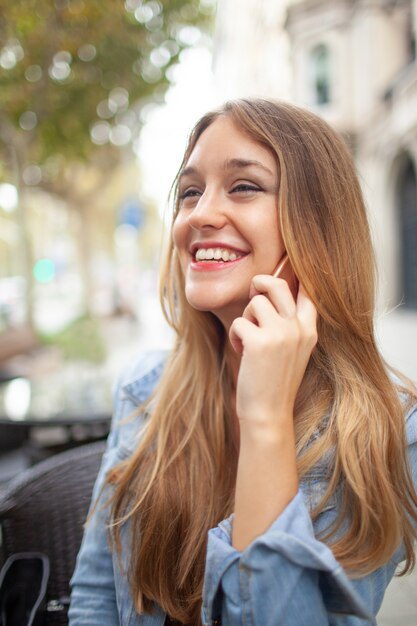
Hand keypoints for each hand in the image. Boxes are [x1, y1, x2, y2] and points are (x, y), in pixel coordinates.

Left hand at [229, 275, 316, 432]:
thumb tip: (268, 295)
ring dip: (245, 318)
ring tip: (247, 340)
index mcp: (310, 330)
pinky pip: (239, 322)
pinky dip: (235, 336)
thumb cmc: (274, 383)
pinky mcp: (261, 341)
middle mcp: (299, 328)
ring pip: (255, 301)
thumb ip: (288, 326)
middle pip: (277, 284)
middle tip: (253, 294)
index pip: (308, 291)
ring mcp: (282, 333)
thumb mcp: (292, 352)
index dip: (296, 276)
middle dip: (259, 284)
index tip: (288, 265)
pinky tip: (242, 353)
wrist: (268, 414)